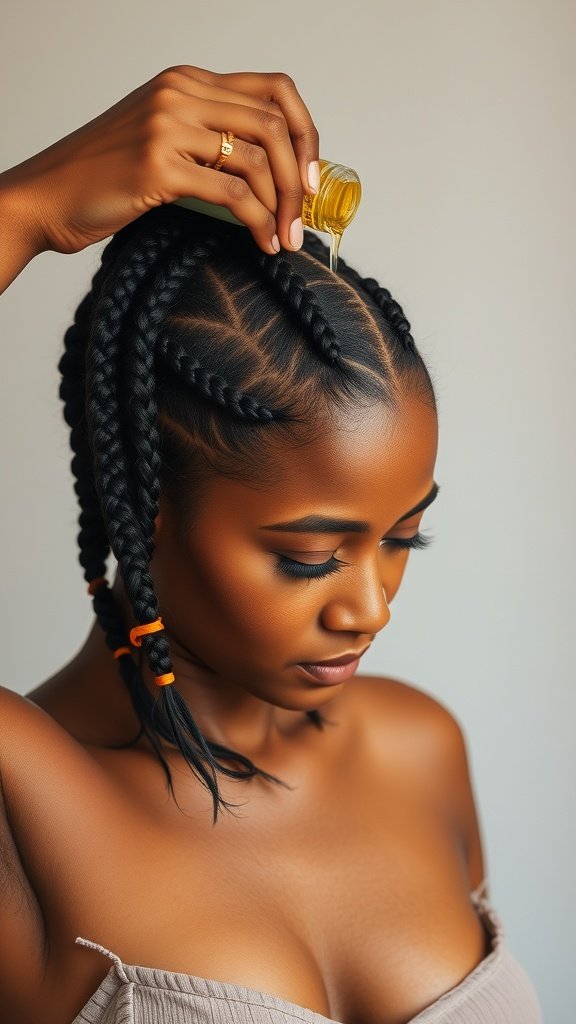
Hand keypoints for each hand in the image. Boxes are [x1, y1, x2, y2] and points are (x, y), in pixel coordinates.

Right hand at [0, 65, 319, 257]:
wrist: (46, 197)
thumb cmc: (102, 179)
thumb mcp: (161, 142)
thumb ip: (206, 141)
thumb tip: (269, 175)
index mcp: (186, 81)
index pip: (273, 91)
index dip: (306, 133)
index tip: (310, 177)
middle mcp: (180, 93)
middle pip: (274, 123)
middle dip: (300, 178)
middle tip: (303, 219)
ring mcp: (168, 126)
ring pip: (258, 158)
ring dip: (283, 206)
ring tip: (284, 238)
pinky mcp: (159, 165)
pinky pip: (233, 192)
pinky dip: (258, 222)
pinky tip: (262, 243)